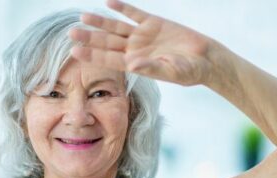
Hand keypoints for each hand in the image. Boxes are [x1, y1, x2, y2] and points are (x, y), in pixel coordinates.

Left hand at [69, 0, 215, 85]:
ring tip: (83, 16)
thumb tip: (132, 66)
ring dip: (100, 22)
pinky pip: (134, 14)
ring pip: (116, 27)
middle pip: (107, 42)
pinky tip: (109, 3)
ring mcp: (142, 36)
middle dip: (89, 38)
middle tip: (71, 32)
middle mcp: (134, 50)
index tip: (74, 51)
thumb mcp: (170, 71)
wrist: (205, 59)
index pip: (108, 59)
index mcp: (135, 64)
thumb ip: (150, 68)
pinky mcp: (153, 23)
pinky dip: (122, 8)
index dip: (91, 55)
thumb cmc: (188, 71)